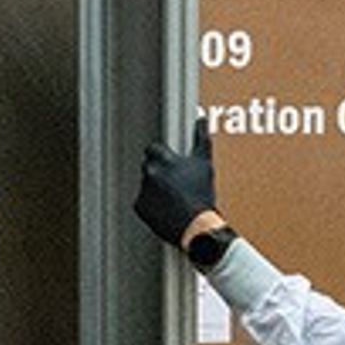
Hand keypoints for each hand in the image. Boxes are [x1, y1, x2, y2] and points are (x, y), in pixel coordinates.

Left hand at [131, 130, 219, 249]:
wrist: (195, 225)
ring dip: (155, 188)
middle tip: (174, 182)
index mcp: (164, 160)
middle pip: (149, 166)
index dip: (162, 156)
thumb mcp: (205, 164)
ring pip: (146, 184)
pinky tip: (166, 208)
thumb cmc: (202, 194)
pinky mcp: (139, 207)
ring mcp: (143, 190)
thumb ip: (201, 138)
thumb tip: (200, 119)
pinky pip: (143, 202)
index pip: (153, 149)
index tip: (169, 163)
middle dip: (159, 171)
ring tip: (173, 198)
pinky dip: (151, 204)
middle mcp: (150, 172)